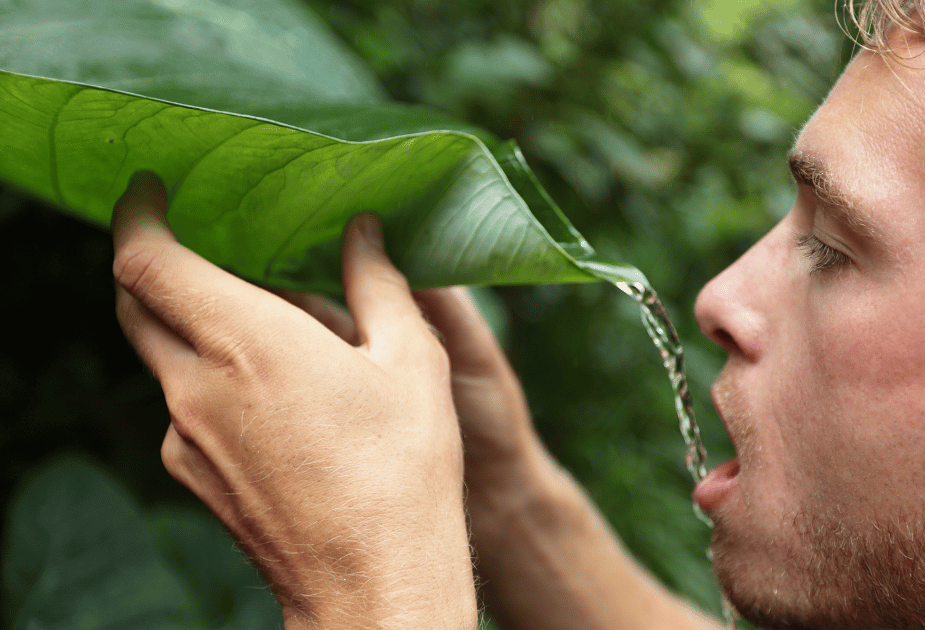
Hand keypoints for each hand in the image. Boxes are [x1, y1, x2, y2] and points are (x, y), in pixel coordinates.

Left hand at [111, 172, 476, 628]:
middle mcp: (196, 385)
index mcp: (246, 341)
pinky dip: (207, 377)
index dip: (136, 215)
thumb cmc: (402, 471)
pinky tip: (270, 393)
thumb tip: (363, 231)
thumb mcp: (412, 361)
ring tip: (257, 322)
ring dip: (190, 325)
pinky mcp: (193, 475)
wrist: (373, 583)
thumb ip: (378, 284)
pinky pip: (183, 406)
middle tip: (198, 241)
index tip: (152, 189)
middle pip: (135, 303)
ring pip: (162, 357)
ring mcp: (186, 436)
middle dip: (153, 263)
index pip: (145, 260)